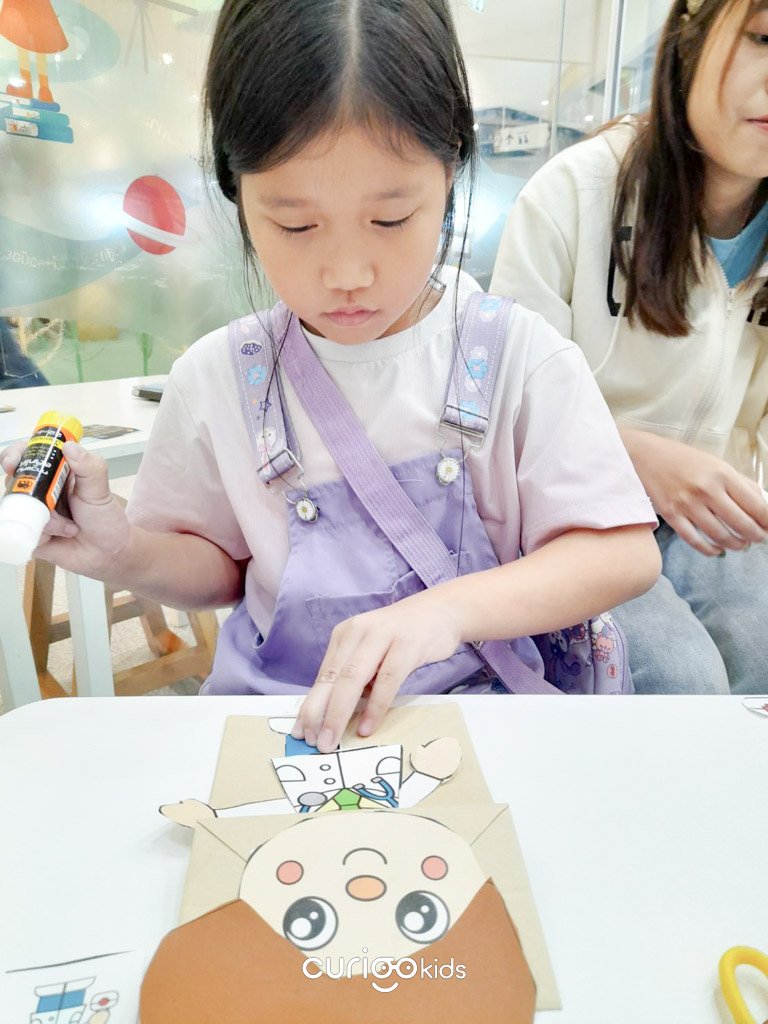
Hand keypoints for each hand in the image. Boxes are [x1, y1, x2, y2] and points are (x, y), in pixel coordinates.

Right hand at [1, 440, 130, 576]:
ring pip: (19, 508)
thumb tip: (69, 446)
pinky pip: (23, 530)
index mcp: (54, 471)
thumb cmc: (104, 517)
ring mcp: (32, 511)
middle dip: (26, 491)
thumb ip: (89, 466)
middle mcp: (39, 489)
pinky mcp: (29, 533)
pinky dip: (43, 533)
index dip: (14, 455)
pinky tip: (63, 536)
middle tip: (48, 503)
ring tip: (70, 526)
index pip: (26, 454)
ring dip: (46, 518)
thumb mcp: (100, 489)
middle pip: (14, 481)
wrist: (108, 552)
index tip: (14, 462)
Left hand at [292, 591, 463, 753]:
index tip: (301, 732)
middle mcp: (358, 631)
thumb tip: (338, 713)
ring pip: (353, 678)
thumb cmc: (404, 637)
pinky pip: (387, 679)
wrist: (442, 610)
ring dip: (340, 713)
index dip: (311, 705)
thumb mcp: (373, 651)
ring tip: (332, 740)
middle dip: (319, 713)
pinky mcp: (407, 643)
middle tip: (314, 742)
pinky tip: (366, 726)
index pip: (323, 675)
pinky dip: (375, 706)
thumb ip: (357, 676)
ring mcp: (382, 635)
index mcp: (345, 635)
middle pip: (333, 677)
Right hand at [622, 429, 767, 555]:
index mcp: (722, 474)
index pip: (755, 505)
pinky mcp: (671, 515)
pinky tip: (717, 550)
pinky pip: (695, 541)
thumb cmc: (683, 459)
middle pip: (741, 524)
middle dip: (755, 536)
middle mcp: (706, 489)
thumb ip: (738, 482)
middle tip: (758, 538)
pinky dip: (709, 550)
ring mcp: (687, 504)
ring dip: (735, 545)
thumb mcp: (715, 463)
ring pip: (720, 535)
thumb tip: (760, 504)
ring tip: (740, 545)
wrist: (644, 456)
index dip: (767, 521)